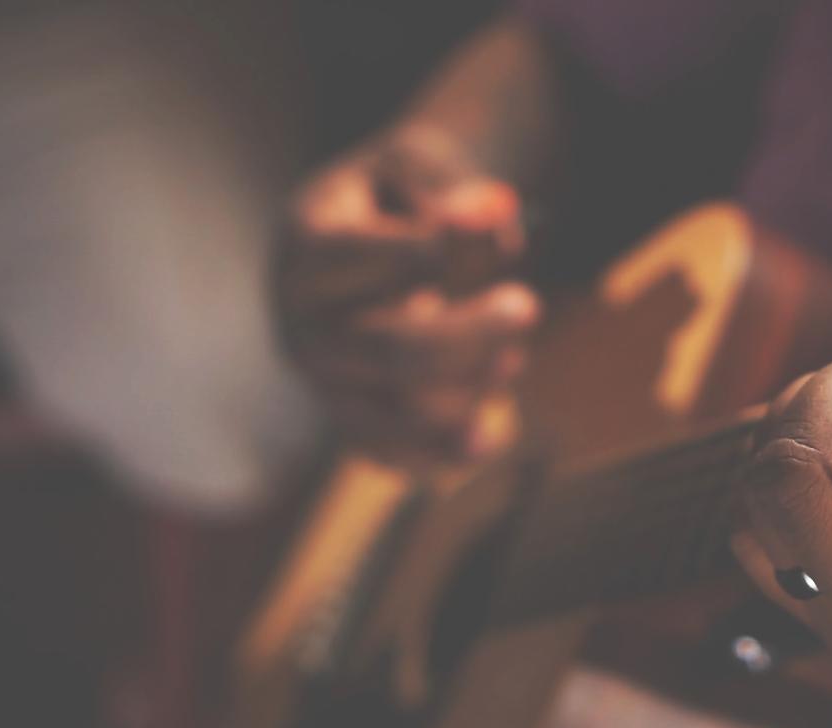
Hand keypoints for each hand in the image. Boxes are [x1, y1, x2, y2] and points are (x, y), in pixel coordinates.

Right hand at [275, 129, 539, 465]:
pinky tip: (488, 433)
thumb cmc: (390, 199)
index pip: (362, 257)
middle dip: (469, 335)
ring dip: (468, 394)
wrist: (354, 243)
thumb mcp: (412, 168)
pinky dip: (443, 454)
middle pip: (389, 349)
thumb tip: (494, 210)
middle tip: (530, 306)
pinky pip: (390, 455)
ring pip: (396, 413)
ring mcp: (323, 378)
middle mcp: (301, 321)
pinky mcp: (348, 418)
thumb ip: (448, 187)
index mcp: (306, 246)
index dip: (434, 250)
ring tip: (513, 362)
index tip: (498, 225)